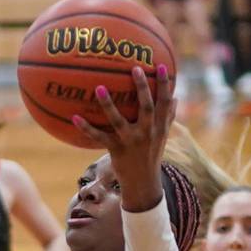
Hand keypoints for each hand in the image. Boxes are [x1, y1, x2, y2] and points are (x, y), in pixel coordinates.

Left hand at [71, 64, 173, 211]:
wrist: (143, 184)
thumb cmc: (151, 155)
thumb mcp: (163, 137)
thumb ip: (168, 117)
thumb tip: (175, 96)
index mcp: (159, 127)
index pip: (164, 103)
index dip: (165, 85)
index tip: (164, 66)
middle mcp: (147, 133)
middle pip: (145, 107)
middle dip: (142, 88)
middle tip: (135, 68)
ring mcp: (131, 142)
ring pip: (119, 120)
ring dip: (108, 104)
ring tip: (99, 88)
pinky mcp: (116, 150)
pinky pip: (100, 137)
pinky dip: (87, 128)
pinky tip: (75, 117)